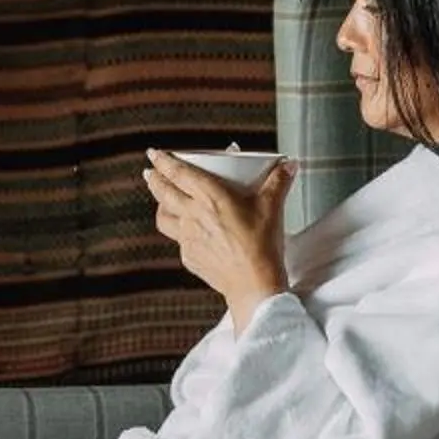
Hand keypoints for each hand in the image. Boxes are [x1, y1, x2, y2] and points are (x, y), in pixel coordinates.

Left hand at [142, 152, 294, 331]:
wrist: (254, 284)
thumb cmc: (261, 246)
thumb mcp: (272, 207)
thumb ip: (278, 182)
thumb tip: (288, 165)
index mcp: (210, 198)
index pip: (178, 173)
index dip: (163, 161)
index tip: (154, 154)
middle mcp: (193, 216)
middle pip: (163, 193)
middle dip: (154, 180)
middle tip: (150, 172)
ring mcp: (188, 238)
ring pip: (163, 217)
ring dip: (160, 206)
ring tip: (163, 201)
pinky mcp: (190, 257)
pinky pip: (178, 241)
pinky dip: (179, 233)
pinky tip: (187, 233)